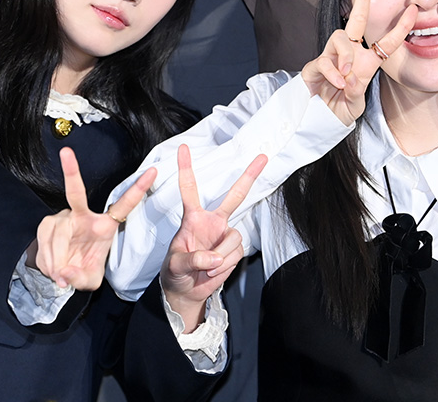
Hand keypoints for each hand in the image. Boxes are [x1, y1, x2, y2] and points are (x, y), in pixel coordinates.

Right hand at [33, 147, 156, 289]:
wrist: (62, 272)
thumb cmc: (82, 269)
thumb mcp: (89, 280)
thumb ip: (79, 278)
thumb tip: (65, 271)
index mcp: (105, 226)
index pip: (124, 205)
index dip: (138, 188)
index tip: (153, 171)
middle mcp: (83, 216)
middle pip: (75, 192)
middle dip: (71, 171)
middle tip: (66, 152)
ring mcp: (63, 218)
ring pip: (57, 235)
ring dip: (57, 260)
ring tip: (60, 273)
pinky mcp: (47, 224)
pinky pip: (45, 242)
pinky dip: (48, 260)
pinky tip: (53, 267)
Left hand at [161, 144, 267, 328]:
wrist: (186, 291)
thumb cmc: (175, 272)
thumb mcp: (175, 265)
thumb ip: (192, 259)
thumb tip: (213, 257)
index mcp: (192, 218)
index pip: (189, 189)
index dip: (186, 168)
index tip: (183, 148)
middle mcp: (212, 222)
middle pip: (235, 195)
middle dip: (249, 176)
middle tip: (262, 157)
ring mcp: (225, 235)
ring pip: (234, 238)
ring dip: (221, 257)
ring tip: (206, 268)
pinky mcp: (234, 250)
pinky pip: (236, 254)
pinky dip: (224, 265)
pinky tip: (214, 270)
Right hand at [302, 0, 417, 123]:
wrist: (318, 120)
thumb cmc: (340, 108)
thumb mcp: (355, 105)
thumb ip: (356, 94)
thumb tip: (351, 79)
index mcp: (366, 62)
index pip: (386, 42)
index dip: (400, 27)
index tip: (413, 11)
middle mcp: (350, 54)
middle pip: (356, 18)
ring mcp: (331, 57)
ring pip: (340, 37)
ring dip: (345, 56)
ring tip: (346, 76)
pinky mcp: (315, 65)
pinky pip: (325, 60)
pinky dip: (333, 73)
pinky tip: (337, 84)